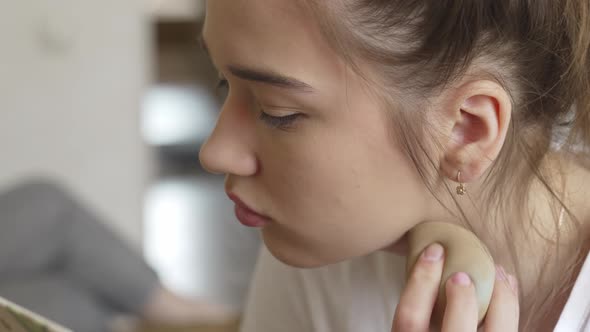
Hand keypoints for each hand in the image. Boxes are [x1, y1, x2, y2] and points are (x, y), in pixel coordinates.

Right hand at [392, 243, 518, 331]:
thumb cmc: (430, 331)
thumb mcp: (414, 327)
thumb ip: (419, 306)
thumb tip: (432, 260)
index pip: (409, 318)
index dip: (421, 281)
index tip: (434, 251)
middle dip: (463, 298)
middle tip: (464, 272)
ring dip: (501, 300)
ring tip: (497, 271)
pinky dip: (512, 305)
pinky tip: (508, 286)